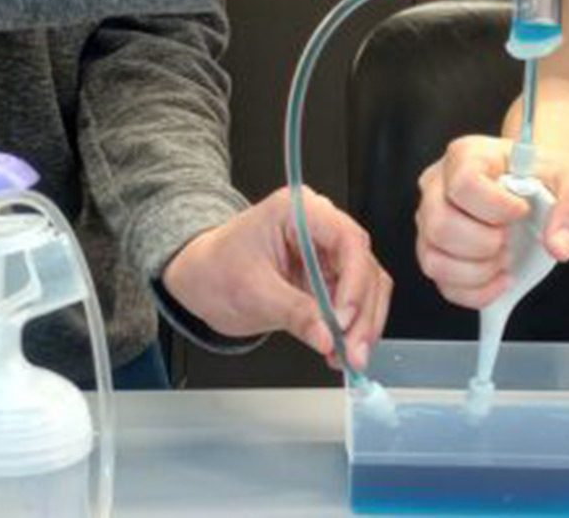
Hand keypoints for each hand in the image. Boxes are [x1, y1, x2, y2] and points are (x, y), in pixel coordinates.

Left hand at [160, 187, 391, 372]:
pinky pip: (354, 304)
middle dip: (362, 313)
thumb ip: (293, 312)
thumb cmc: (215, 269)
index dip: (354, 281)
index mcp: (299, 212)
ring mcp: (326, 254)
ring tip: (348, 357)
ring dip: (363, 325)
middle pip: (363, 266)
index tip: (344, 319)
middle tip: (352, 350)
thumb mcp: (251, 291)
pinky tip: (340, 352)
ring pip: (367, 287)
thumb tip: (327, 336)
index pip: (347, 240)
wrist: (201, 280)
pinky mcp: (328, 279)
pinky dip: (352, 330)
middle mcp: (320, 228)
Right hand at [414, 135, 568, 307]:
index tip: (523, 211)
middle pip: (440, 225)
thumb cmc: (553, 182)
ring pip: (434, 260)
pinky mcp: (436, 254)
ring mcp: (432, 222)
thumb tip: (559, 246)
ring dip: (479, 271)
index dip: (496, 206)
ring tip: (506, 258)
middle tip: (512, 238)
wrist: (546, 197)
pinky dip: (477, 292)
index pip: (463, 183)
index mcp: (469, 155)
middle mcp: (439, 186)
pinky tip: (502, 278)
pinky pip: (443, 286)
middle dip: (486, 243)